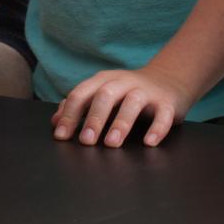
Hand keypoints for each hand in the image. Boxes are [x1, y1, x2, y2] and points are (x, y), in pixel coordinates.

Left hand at [52, 67, 193, 147]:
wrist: (168, 79)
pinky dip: (157, 128)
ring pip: (133, 102)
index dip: (69, 114)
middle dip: (94, 118)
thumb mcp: (101, 94)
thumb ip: (79, 106)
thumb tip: (55, 121)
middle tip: (85, 141)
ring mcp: (146, 91)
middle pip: (105, 95)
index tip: (61, 135)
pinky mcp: (167, 103)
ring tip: (111, 144)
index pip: (81, 94)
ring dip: (121, 123)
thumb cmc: (127, 92)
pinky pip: (163, 115)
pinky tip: (149, 142)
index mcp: (103, 81)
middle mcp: (123, 82)